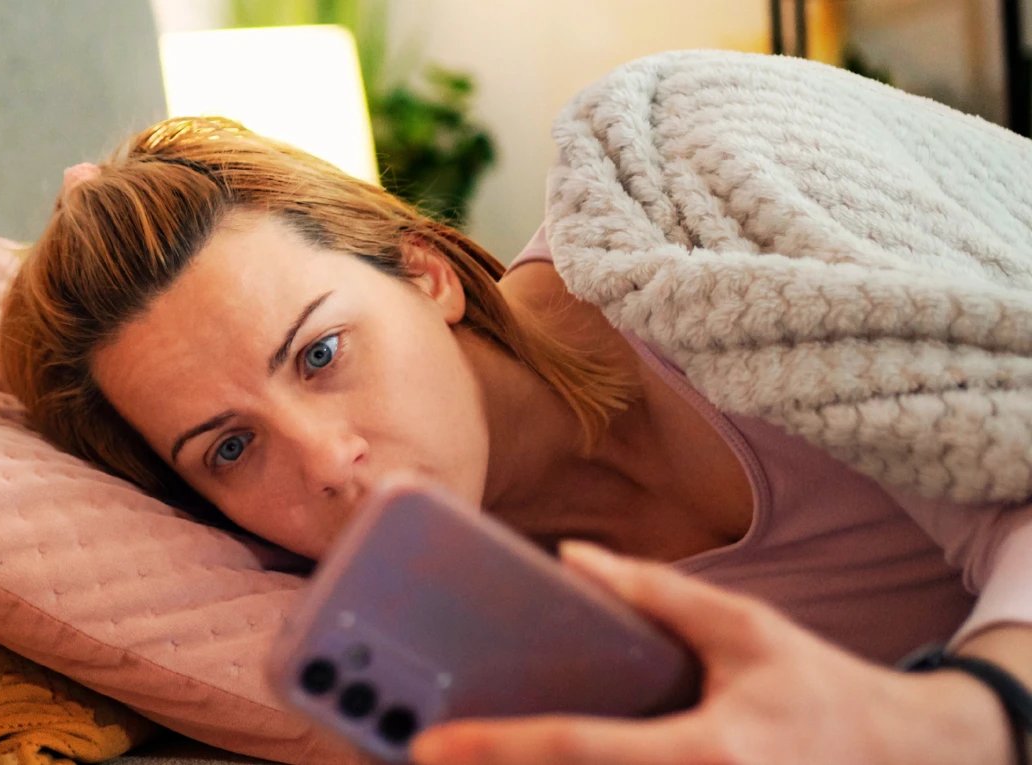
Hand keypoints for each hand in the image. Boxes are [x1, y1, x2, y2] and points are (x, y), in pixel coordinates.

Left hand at [410, 542, 1011, 764]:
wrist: (908, 757)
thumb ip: (655, 593)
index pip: (579, 750)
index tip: (428, 744)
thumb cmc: (820, 690)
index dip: (498, 748)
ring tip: (462, 762)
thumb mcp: (744, 628)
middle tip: (417, 758)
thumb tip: (571, 557)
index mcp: (704, 753)